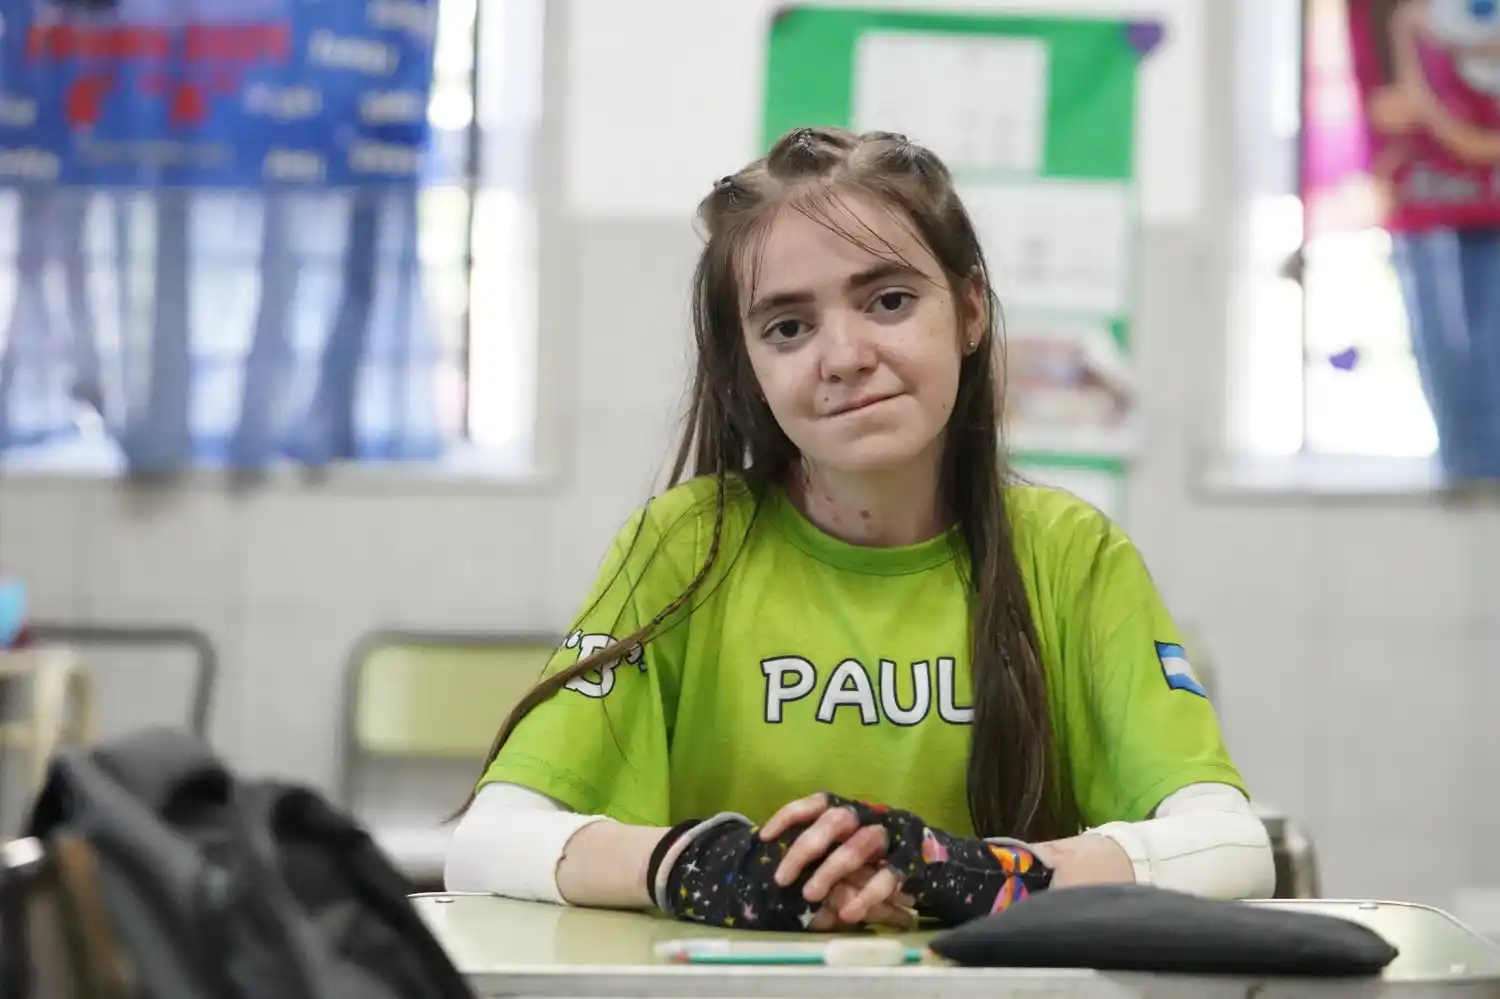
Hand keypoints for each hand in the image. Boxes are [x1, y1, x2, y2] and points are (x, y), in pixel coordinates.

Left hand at [761, 793, 905, 925]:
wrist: (936, 865)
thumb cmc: (876, 859)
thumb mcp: (845, 851)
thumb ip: (821, 855)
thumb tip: (779, 872)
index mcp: (850, 810)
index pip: (818, 802)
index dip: (790, 815)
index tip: (765, 837)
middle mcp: (869, 816)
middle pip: (835, 819)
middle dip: (805, 847)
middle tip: (781, 879)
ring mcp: (892, 837)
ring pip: (859, 845)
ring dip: (830, 871)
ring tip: (809, 896)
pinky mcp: (911, 862)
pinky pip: (887, 877)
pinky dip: (866, 895)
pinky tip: (848, 914)